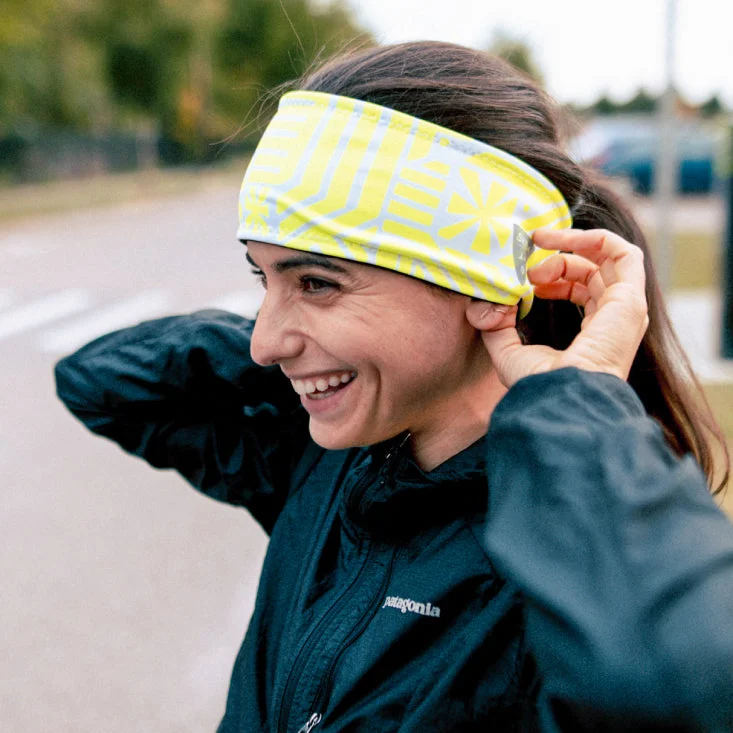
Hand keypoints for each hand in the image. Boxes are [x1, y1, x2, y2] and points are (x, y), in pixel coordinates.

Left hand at [466, 228, 648, 388]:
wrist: (561, 396)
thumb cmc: (539, 385)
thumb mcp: (507, 352)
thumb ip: (497, 326)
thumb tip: (490, 302)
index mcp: (595, 334)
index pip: (582, 290)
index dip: (553, 275)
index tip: (525, 275)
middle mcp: (615, 320)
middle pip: (593, 271)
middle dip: (558, 256)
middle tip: (527, 257)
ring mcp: (626, 310)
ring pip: (609, 257)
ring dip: (572, 243)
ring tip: (539, 244)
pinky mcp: (630, 299)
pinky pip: (624, 253)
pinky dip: (594, 238)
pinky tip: (562, 240)